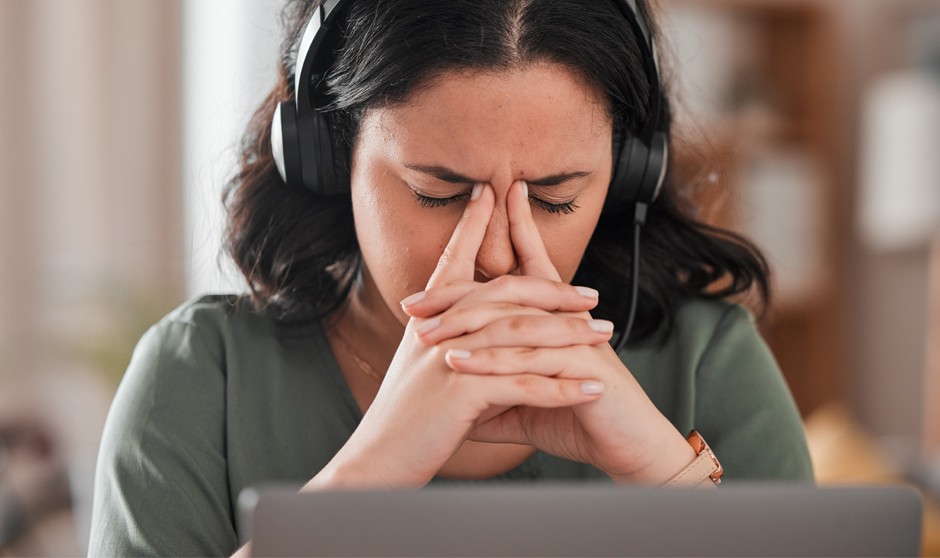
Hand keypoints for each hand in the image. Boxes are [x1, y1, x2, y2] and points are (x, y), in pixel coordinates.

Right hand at [308, 184, 605, 488]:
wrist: (373, 462)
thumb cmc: (400, 421)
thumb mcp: (418, 371)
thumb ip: (441, 343)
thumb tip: (461, 329)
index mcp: (429, 320)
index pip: (454, 261)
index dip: (472, 225)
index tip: (491, 193)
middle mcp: (439, 330)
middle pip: (504, 293)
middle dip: (553, 289)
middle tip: (591, 293)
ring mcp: (451, 358)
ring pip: (522, 336)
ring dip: (571, 334)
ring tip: (604, 334)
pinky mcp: (463, 393)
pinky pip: (525, 386)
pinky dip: (563, 387)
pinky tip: (593, 387)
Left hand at [403, 180, 694, 483]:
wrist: (629, 449)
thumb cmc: (581, 421)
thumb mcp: (525, 406)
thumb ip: (493, 397)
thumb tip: (454, 401)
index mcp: (554, 318)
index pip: (529, 262)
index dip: (510, 228)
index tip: (481, 200)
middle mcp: (565, 319)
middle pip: (505, 289)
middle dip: (455, 294)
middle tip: (411, 305)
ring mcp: (575, 339)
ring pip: (511, 321)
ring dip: (462, 326)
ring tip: (422, 336)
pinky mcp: (582, 366)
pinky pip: (528, 357)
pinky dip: (489, 359)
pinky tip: (457, 361)